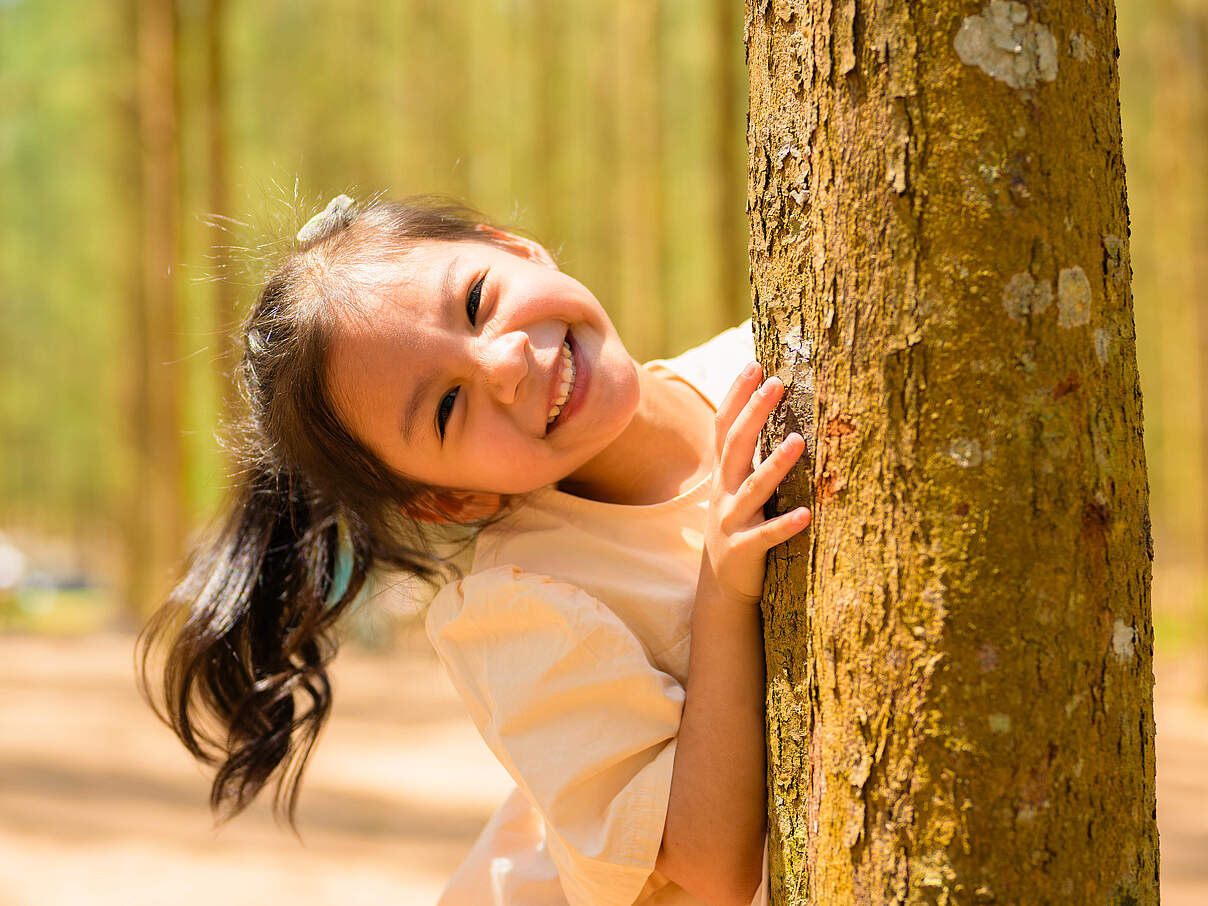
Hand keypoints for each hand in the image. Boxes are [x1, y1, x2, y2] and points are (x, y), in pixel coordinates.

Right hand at [704, 361, 811, 605]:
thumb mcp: (738, 488)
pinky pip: (767, 536)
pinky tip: (807, 513)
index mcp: (724, 474)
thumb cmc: (741, 526)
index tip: (754, 364)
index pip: (724, 426)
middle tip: (776, 384)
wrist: (722, 586)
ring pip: (753, 489)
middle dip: (754, 413)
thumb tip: (774, 413)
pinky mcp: (744, 551)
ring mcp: (732, 521)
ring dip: (775, 464)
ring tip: (799, 440)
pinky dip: (785, 525)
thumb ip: (749, 455)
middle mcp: (724, 492)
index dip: (736, 395)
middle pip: (735, 446)